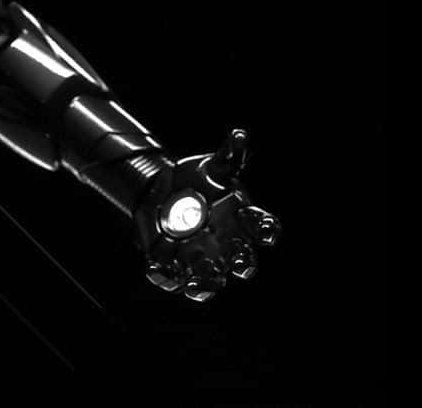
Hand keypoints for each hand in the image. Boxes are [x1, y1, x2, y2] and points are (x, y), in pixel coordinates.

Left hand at [134, 129, 281, 301]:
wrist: (165, 190)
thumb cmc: (199, 179)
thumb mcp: (212, 165)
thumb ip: (229, 155)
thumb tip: (240, 135)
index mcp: (240, 218)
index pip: (262, 227)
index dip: (267, 230)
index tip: (266, 233)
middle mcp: (227, 243)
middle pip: (242, 262)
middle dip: (242, 266)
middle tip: (238, 265)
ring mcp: (202, 256)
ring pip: (211, 280)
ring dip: (204, 285)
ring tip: (195, 287)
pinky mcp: (175, 262)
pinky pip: (172, 277)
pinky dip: (163, 276)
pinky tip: (154, 268)